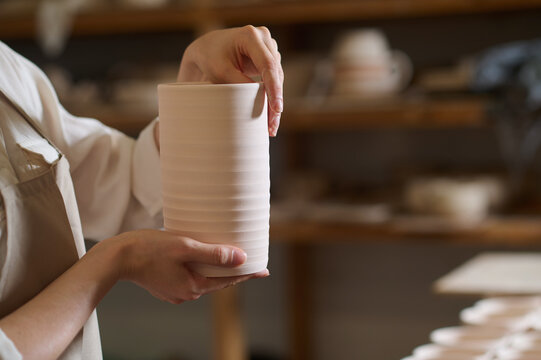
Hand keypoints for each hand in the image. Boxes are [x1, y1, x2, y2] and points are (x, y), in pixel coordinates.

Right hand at [109, 229, 267, 303]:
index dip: (248, 273)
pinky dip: (200, 268)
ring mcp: (176, 291)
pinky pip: (191, 277)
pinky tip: (202, 257)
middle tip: (250, 260)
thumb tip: (241, 258)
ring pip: (204, 279)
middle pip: (218, 281)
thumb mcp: (185, 247)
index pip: (229, 280)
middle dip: (234, 271)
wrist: (117, 258)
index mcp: (194, 286)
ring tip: (228, 256)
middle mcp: (187, 293)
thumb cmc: (149, 249)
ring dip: (216, 268)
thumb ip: (213, 253)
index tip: (264, 270)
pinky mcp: (167, 285)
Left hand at [178, 26, 283, 136]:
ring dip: (275, 102)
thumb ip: (240, 83)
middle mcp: (264, 38)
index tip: (276, 108)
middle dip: (275, 101)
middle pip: (275, 73)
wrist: (206, 49)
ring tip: (271, 126)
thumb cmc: (209, 58)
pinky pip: (274, 80)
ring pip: (277, 79)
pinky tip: (271, 116)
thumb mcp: (220, 72)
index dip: (274, 88)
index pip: (268, 65)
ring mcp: (268, 48)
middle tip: (272, 125)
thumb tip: (261, 101)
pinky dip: (272, 97)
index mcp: (250, 36)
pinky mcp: (268, 58)